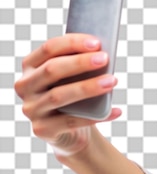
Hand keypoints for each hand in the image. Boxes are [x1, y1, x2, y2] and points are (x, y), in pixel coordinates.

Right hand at [15, 34, 120, 158]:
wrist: (72, 130)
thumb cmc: (76, 95)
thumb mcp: (76, 77)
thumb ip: (82, 65)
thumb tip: (102, 54)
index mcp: (31, 66)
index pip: (49, 48)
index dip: (72, 43)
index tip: (97, 43)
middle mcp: (25, 86)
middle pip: (51, 70)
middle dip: (80, 62)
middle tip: (105, 59)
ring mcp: (31, 109)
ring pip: (59, 95)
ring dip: (88, 87)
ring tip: (112, 81)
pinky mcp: (41, 129)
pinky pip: (70, 121)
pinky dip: (95, 116)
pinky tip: (115, 111)